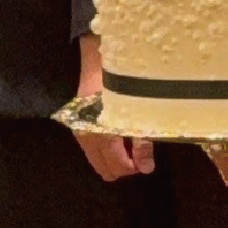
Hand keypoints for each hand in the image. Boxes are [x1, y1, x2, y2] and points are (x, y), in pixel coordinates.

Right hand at [71, 33, 154, 179]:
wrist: (97, 57)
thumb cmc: (122, 81)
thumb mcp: (138, 110)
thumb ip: (142, 141)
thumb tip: (146, 168)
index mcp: (102, 133)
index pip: (117, 165)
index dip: (136, 167)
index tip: (148, 160)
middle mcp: (87, 137)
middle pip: (105, 170)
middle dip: (124, 167)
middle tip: (141, 154)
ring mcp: (80, 133)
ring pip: (98, 162)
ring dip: (115, 160)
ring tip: (132, 146)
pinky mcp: (78, 127)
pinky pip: (92, 151)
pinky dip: (106, 152)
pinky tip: (119, 140)